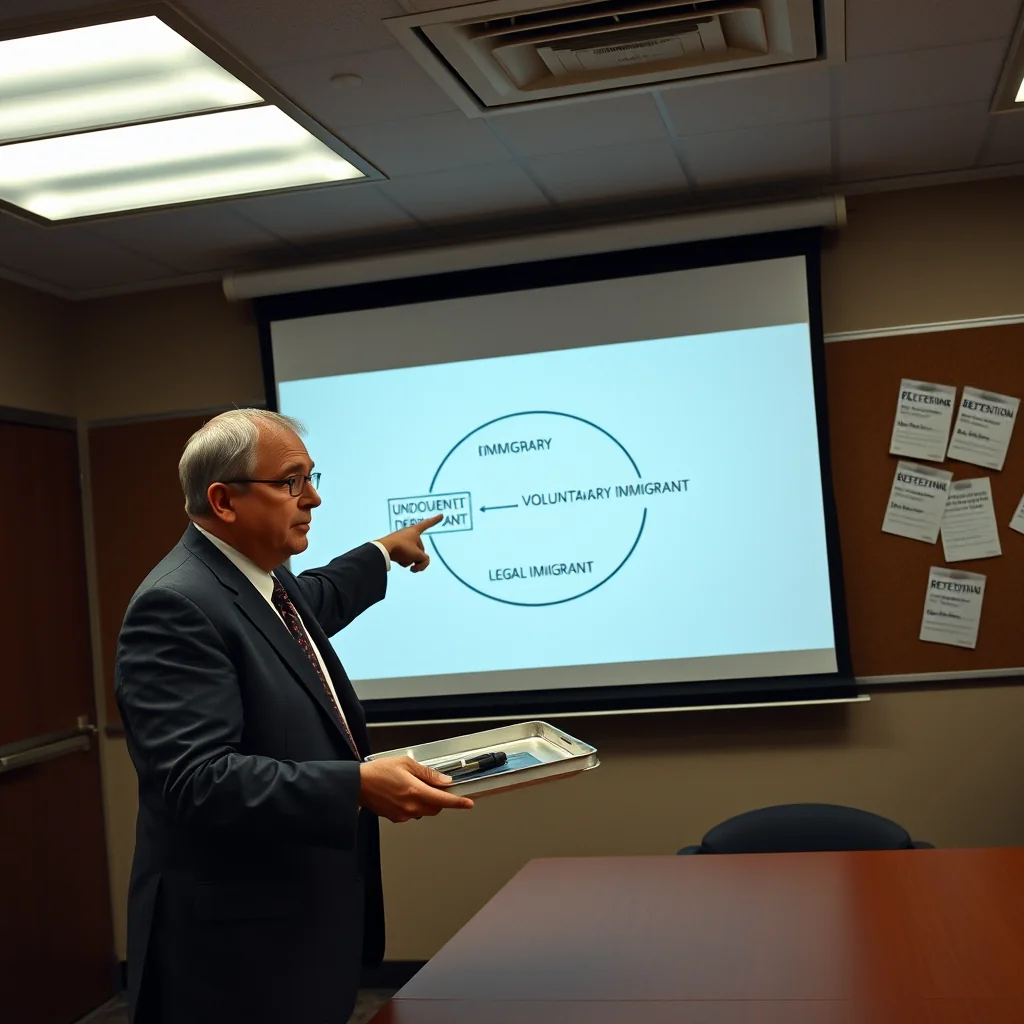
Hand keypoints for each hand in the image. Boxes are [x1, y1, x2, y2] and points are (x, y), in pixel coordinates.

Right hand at [358, 755, 473, 822]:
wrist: (357, 784)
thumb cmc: (377, 772)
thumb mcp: (405, 763)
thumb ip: (427, 773)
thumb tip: (443, 779)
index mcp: (415, 791)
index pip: (443, 800)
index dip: (458, 802)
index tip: (468, 803)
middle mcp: (410, 806)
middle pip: (436, 807)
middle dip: (440, 798)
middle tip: (435, 785)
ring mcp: (403, 814)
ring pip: (425, 811)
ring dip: (427, 801)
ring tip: (414, 786)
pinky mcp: (396, 818)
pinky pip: (413, 813)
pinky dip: (415, 804)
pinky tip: (404, 793)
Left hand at [377, 514, 442, 572]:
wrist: (382, 550)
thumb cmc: (401, 549)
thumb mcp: (418, 555)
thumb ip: (425, 560)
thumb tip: (420, 563)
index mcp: (415, 530)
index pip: (427, 524)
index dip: (435, 520)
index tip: (441, 515)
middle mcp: (409, 534)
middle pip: (420, 549)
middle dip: (418, 558)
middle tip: (415, 565)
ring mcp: (402, 541)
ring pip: (412, 554)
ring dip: (410, 561)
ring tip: (403, 561)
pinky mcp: (395, 548)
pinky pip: (404, 557)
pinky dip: (403, 561)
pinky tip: (398, 561)